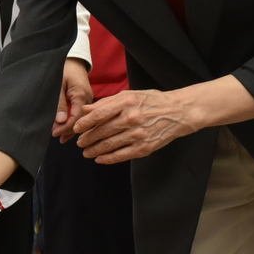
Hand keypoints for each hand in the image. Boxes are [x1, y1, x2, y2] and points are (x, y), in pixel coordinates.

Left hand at [53, 59, 93, 139]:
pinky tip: (67, 130)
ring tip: (61, 138)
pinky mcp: (86, 100)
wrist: (74, 60)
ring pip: (82, 119)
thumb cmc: (64, 69)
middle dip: (68, 130)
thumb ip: (59, 103)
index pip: (76, 118)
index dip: (65, 127)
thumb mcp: (58, 85)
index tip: (54, 133)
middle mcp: (88, 99)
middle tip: (55, 136)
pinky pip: (81, 114)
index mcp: (81, 95)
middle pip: (80, 121)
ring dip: (71, 128)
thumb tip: (60, 121)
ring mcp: (89, 100)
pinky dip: (74, 122)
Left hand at [75, 89, 196, 162]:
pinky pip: (121, 156)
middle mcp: (132, 118)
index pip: (98, 114)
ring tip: (86, 152)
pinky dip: (108, 159)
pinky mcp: (144, 147)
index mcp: (126, 102)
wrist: (178, 112)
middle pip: (102, 131)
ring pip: (109, 145)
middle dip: (87, 138)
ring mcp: (138, 134)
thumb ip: (107, 102)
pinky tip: (99, 159)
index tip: (76, 128)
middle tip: (79, 142)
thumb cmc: (152, 102)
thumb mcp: (130, 95)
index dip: (84, 123)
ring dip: (94, 150)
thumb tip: (87, 110)